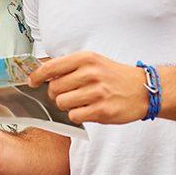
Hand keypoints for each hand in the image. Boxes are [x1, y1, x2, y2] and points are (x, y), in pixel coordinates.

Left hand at [29, 51, 147, 124]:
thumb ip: (70, 66)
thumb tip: (42, 74)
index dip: (37, 76)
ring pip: (62, 103)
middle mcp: (90, 74)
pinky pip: (74, 116)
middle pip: (54, 88)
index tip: (32, 82)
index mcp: (85, 59)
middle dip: (55, 93)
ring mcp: (97, 93)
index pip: (51, 67)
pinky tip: (87, 110)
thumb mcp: (93, 61)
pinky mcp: (102, 111)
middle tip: (66, 94)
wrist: (143, 90)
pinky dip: (76, 115)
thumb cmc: (114, 75)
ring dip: (66, 105)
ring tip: (79, 102)